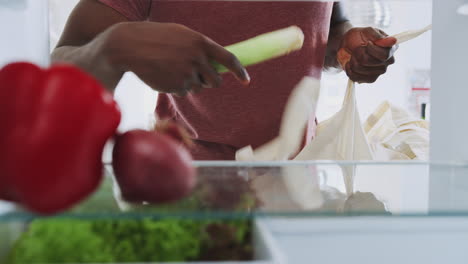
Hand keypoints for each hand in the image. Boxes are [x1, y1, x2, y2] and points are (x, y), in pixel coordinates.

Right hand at [97, 22, 249, 95]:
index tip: (246, 80)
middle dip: (209, 81)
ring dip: (189, 82)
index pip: (229, 59)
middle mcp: (197, 58)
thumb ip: (201, 47)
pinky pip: (184, 92)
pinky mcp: (177, 86)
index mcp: (201, 42)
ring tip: (171, 68)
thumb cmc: (158, 38)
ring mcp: (187, 74)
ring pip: (198, 87)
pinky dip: (176, 86)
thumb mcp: (182, 35)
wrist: (130, 46)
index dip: (240, 71)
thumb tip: (220, 64)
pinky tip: (164, 74)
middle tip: (197, 75)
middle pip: (216, 81)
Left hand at [337, 27, 396, 82]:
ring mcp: (379, 72)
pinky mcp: (369, 79)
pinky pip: (356, 77)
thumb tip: (393, 41)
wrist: (347, 45)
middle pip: (369, 62)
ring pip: (360, 68)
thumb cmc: (359, 36)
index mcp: (391, 49)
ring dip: (352, 60)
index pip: (384, 55)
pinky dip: (349, 70)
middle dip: (358, 53)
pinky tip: (350, 64)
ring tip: (354, 55)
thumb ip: (378, 36)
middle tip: (357, 48)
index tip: (366, 43)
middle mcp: (388, 61)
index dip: (371, 49)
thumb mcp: (366, 31)